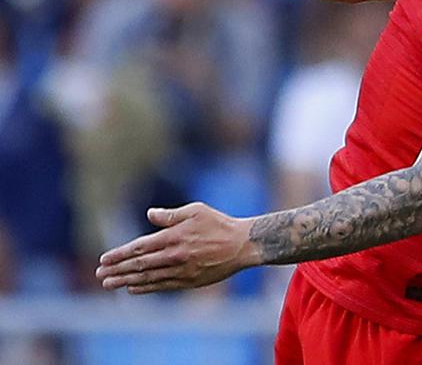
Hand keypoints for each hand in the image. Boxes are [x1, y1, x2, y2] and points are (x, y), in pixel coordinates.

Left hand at [96, 202, 260, 294]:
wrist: (243, 245)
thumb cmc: (219, 224)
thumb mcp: (196, 211)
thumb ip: (170, 215)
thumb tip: (149, 214)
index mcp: (174, 237)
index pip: (139, 247)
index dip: (119, 254)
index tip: (103, 260)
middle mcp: (174, 255)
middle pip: (139, 264)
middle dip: (117, 270)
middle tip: (100, 275)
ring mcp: (181, 270)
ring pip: (148, 277)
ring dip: (126, 281)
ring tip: (110, 284)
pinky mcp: (189, 281)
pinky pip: (162, 286)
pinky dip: (146, 288)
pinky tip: (133, 289)